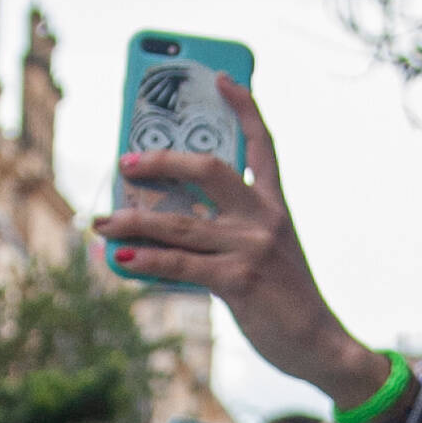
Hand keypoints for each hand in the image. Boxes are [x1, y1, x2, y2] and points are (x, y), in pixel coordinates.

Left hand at [91, 92, 390, 409]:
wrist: (320, 344)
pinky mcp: (238, 280)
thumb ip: (229, 235)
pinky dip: (144, 259)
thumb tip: (164, 233)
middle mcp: (264, 219)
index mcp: (276, 207)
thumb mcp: (269, 255)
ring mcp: (251, 248)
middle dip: (161, 161)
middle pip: (209, 169)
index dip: (244, 106)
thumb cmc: (287, 301)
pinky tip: (119, 257)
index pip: (263, 144)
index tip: (223, 77)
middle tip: (125, 163)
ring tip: (101, 221)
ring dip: (132, 220)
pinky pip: (179, 264)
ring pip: (179, 222)